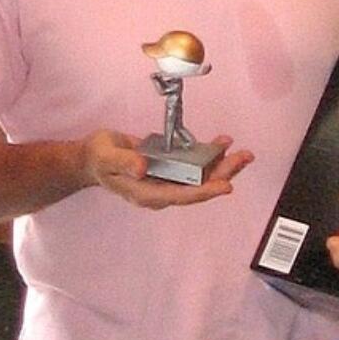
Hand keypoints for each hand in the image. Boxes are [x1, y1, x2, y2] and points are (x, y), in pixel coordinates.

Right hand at [84, 129, 252, 208]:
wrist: (95, 157)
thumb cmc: (99, 158)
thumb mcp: (105, 157)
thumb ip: (123, 162)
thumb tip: (143, 169)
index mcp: (147, 194)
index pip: (181, 196)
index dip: (204, 191)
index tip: (225, 186)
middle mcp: (162, 190)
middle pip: (198, 187)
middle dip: (222, 174)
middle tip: (244, 158)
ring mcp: (168, 181)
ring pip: (201, 178)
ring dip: (222, 165)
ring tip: (243, 153)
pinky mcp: (171, 169)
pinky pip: (195, 166)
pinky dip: (210, 155)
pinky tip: (222, 143)